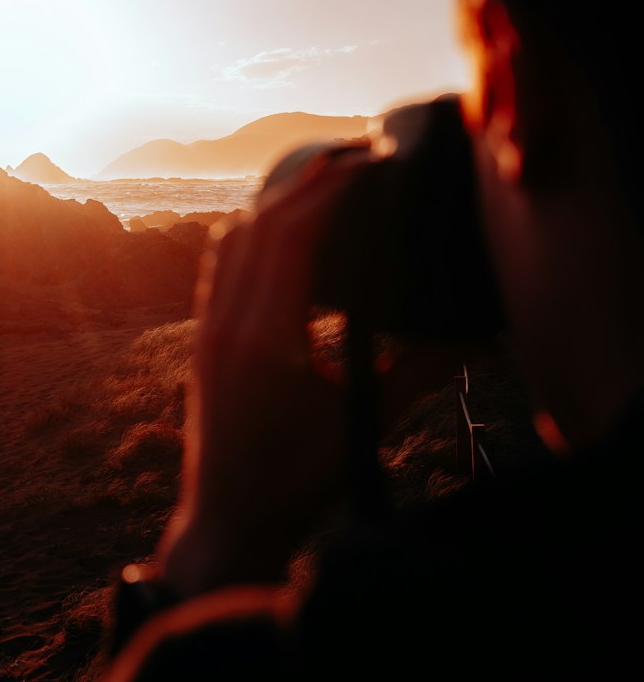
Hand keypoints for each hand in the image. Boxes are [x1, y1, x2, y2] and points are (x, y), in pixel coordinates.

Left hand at [157, 147, 470, 596]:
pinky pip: (220, 264)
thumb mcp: (363, 424)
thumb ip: (418, 372)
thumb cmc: (293, 484)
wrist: (227, 523)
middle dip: (307, 183)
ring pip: (232, 239)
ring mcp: (208, 329)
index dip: (328, 191)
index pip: (290, 237)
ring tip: (325, 184)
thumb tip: (475, 333)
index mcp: (264, 339)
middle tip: (356, 158)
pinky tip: (282, 231)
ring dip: (276, 203)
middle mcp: (227, 323)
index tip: (368, 164)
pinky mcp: (205, 339)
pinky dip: (252, 233)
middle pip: (259, 225)